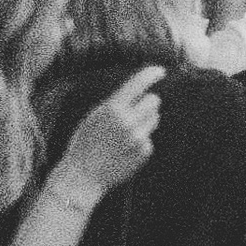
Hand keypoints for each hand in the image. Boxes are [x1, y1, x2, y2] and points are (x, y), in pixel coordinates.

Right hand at [51, 66, 164, 198]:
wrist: (83, 175)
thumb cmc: (85, 143)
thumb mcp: (95, 117)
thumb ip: (116, 104)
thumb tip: (140, 92)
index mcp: (112, 109)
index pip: (138, 84)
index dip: (151, 74)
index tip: (161, 70)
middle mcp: (128, 121)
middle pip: (154, 101)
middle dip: (147, 103)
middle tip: (135, 111)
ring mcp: (138, 137)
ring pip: (154, 118)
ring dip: (145, 121)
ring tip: (125, 134)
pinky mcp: (144, 151)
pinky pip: (150, 138)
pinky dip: (141, 140)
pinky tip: (125, 149)